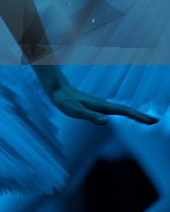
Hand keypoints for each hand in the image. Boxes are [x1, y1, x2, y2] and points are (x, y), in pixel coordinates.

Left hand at [35, 69, 158, 125]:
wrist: (57, 90)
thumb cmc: (65, 101)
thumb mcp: (76, 111)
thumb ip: (90, 116)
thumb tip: (106, 121)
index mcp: (101, 106)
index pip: (124, 112)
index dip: (137, 117)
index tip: (151, 121)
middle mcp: (104, 104)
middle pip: (126, 110)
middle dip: (141, 116)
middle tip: (155, 121)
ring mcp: (101, 105)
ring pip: (122, 110)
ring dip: (135, 115)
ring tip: (147, 120)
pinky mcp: (97, 105)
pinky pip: (115, 110)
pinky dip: (126, 113)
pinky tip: (127, 115)